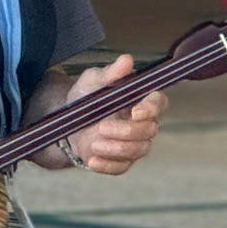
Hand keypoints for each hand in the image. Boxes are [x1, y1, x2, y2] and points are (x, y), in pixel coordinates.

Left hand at [63, 53, 166, 173]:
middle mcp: (143, 123)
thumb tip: (127, 60)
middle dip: (126, 131)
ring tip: (94, 143)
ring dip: (116, 148)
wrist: (67, 122)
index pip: (159, 103)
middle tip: (102, 126)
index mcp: (141, 100)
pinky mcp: (121, 161)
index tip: (135, 111)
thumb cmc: (85, 97)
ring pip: (138, 150)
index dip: (152, 108)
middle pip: (149, 131)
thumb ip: (111, 73)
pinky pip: (121, 167)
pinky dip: (107, 165)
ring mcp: (134, 144)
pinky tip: (92, 159)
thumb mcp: (93, 81)